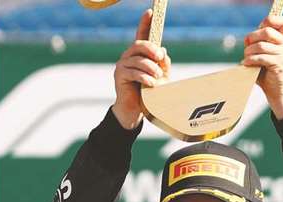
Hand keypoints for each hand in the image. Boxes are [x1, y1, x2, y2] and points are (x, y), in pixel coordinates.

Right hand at [112, 9, 170, 129]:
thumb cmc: (148, 92)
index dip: (145, 23)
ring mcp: (122, 65)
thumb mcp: (160, 77)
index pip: (141, 35)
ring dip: (150, 68)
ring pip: (138, 60)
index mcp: (139, 55)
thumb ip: (162, 64)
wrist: (135, 110)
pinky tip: (151, 84)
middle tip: (160, 58)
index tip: (150, 11)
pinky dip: (145, 78)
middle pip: (139, 45)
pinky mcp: (119, 76)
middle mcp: (129, 56)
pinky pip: (133, 72)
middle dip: (151, 49)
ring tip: (157, 78)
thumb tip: (163, 50)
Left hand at [242, 15, 282, 119]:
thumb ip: (258, 44)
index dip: (269, 21)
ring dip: (249, 52)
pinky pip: (261, 57)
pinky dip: (250, 60)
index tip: (259, 30)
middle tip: (246, 47)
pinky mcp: (279, 64)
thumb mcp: (263, 56)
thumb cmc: (267, 74)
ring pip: (261, 45)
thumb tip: (247, 39)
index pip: (282, 20)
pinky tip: (246, 65)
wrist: (277, 93)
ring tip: (246, 59)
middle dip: (252, 38)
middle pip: (267, 31)